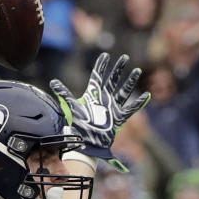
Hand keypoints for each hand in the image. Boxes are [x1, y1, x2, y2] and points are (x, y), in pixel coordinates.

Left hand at [49, 52, 149, 171]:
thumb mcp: (73, 108)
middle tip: (124, 57)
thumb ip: (65, 94)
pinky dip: (138, 103)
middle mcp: (103, 100)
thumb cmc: (79, 126)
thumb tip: (52, 83)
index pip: (97, 77)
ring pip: (123, 92)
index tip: (105, 55)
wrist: (87, 143)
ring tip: (137, 70)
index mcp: (92, 96)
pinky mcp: (118, 118)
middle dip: (118, 69)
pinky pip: (130, 109)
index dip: (101, 66)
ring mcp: (112, 108)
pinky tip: (146, 95)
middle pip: (112, 81)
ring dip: (130, 81)